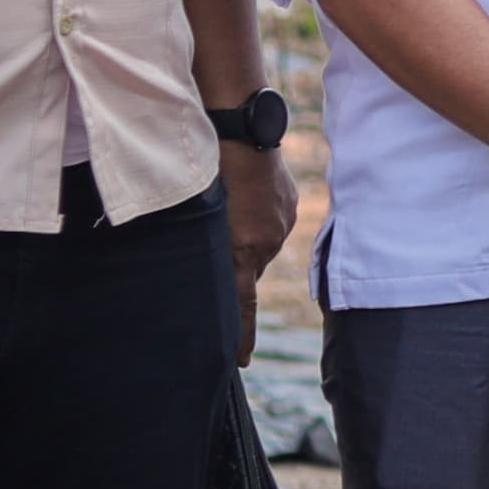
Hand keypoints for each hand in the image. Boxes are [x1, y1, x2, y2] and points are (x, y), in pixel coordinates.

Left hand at [221, 139, 298, 363]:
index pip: (243, 306)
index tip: (241, 362)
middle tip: (218, 247)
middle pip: (248, 270)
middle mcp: (270, 240)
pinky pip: (270, 221)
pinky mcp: (289, 199)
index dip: (241, 336)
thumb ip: (206, 247)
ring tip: (228, 209)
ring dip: (243, 236)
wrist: (239, 125)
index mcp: (246, 249)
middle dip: (234, 268)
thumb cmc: (207, 169)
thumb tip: (208, 271)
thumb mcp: (199, 215)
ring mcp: (282, 218)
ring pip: (259, 244)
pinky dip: (255, 215)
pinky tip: (242, 193)